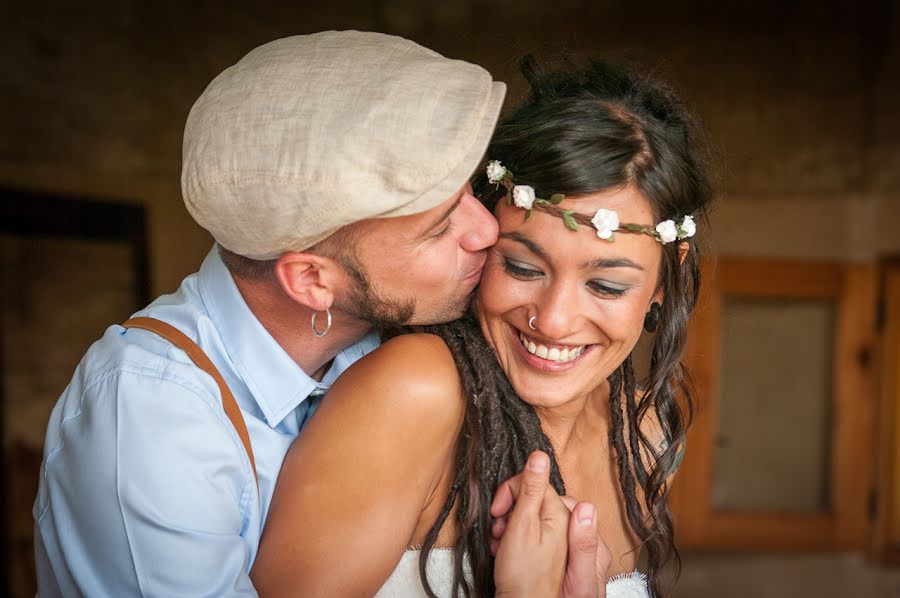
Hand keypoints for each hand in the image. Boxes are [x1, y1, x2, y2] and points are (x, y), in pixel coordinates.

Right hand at [491, 457, 608, 597]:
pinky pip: (533, 537)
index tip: (498, 507)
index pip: (540, 486)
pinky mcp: (553, 557)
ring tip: (498, 542)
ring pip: (532, 520)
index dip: (515, 492)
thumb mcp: (526, 531)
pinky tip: (505, 550)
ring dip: (510, 527)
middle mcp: (569, 529)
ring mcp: (562, 545)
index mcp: (567, 517)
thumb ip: (535, 494)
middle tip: (497, 528)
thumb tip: (541, 457)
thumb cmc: (527, 580)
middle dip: (512, 511)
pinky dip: (516, 540)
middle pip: (535, 503)